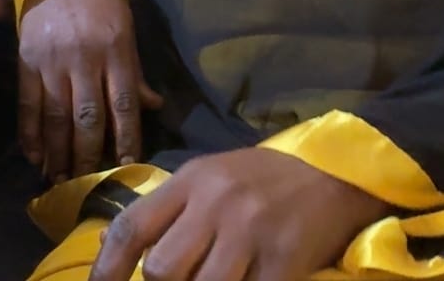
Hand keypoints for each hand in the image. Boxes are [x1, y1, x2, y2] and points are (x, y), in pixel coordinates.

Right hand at [17, 0, 162, 181]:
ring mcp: (52, 63)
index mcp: (115, 53)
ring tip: (59, 179)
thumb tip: (154, 107)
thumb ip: (136, 73)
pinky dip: (30, 133)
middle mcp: (84, 61)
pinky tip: (35, 155)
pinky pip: (28, 104)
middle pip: (87, 117)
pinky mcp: (27, 62)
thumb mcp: (128, 32)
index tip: (126, 166)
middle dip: (87, 155)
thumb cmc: (102, 5)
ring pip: (56, 116)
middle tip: (86, 184)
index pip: (123, 105)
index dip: (125, 139)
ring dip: (57, 152)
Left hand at [90, 148, 391, 280]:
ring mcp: (252, 232)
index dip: (106, 270)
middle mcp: (217, 203)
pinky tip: (249, 280)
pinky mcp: (284, 260)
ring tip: (219, 276)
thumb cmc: (268, 178)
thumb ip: (169, 209)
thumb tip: (112, 250)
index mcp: (194, 180)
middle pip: (161, 269)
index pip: (131, 227)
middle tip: (182, 279)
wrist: (337, 173)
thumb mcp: (213, 177)